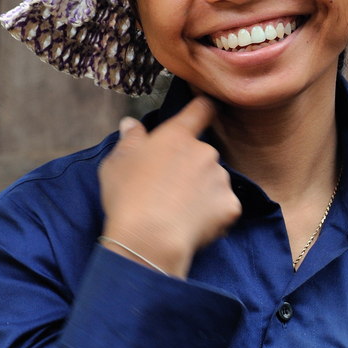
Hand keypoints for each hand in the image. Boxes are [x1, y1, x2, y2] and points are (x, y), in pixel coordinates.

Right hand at [98, 97, 241, 277]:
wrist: (150, 239)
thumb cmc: (128, 196)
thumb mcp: (117, 163)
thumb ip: (129, 140)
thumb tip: (131, 123)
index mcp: (178, 136)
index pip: (200, 110)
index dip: (203, 108)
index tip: (204, 110)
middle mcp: (205, 152)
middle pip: (203, 153)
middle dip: (191, 166)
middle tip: (171, 189)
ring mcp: (221, 179)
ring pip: (214, 181)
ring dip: (203, 191)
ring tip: (179, 212)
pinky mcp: (231, 206)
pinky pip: (224, 207)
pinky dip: (213, 215)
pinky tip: (194, 226)